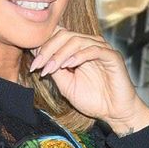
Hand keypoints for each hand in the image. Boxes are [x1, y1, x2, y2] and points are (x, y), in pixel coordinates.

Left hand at [29, 26, 148, 135]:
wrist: (114, 113)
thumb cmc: (93, 99)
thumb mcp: (66, 84)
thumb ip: (54, 69)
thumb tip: (37, 55)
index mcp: (79, 49)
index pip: (59, 35)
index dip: (44, 45)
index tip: (33, 64)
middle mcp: (91, 45)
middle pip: (65, 34)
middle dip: (48, 49)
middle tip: (38, 66)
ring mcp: (103, 49)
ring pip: (77, 40)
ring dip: (60, 54)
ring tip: (50, 68)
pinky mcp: (113, 57)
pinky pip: (95, 49)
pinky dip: (80, 55)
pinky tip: (69, 65)